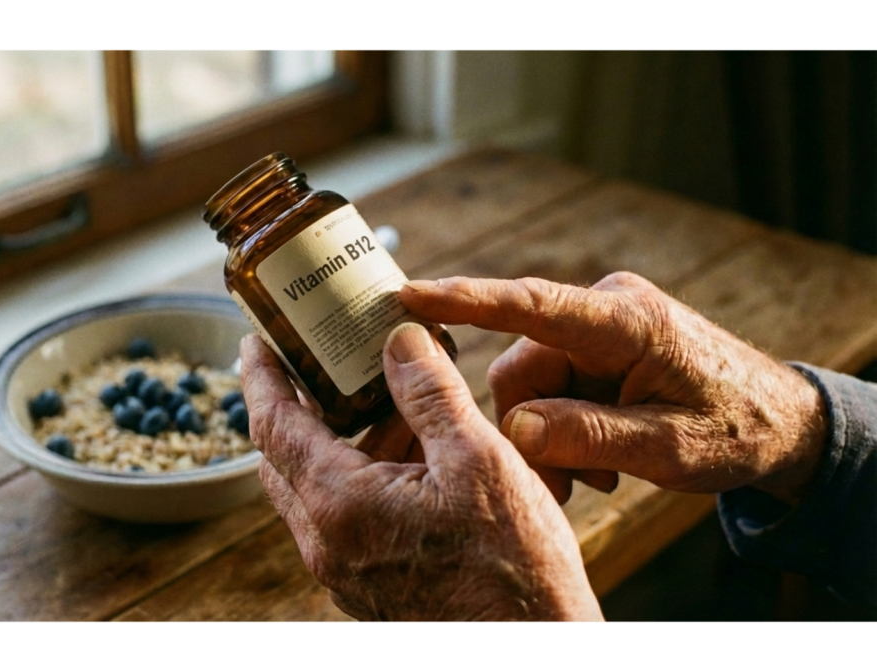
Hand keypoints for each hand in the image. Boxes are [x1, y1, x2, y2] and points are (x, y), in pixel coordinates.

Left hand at [240, 324, 602, 620]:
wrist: (533, 646)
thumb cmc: (512, 567)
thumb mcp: (478, 461)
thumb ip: (430, 393)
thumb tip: (398, 339)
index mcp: (340, 504)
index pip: (273, 425)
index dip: (261, 375)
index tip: (256, 340)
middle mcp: (327, 541)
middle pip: (284, 456)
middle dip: (298, 402)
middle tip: (323, 360)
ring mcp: (345, 568)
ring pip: (316, 486)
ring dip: (340, 437)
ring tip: (390, 397)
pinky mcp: (368, 583)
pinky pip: (343, 513)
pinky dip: (361, 472)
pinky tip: (412, 450)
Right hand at [400, 272, 828, 505]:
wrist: (779, 422)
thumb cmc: (734, 430)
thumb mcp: (669, 447)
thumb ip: (590, 436)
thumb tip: (517, 427)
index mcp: (625, 322)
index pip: (530, 306)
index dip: (465, 300)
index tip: (408, 296)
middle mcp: (605, 310)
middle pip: (521, 367)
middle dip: (529, 429)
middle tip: (564, 485)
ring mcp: (600, 326)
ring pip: (531, 383)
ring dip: (550, 435)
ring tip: (596, 475)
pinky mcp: (598, 345)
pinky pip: (552, 385)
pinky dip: (562, 426)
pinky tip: (599, 457)